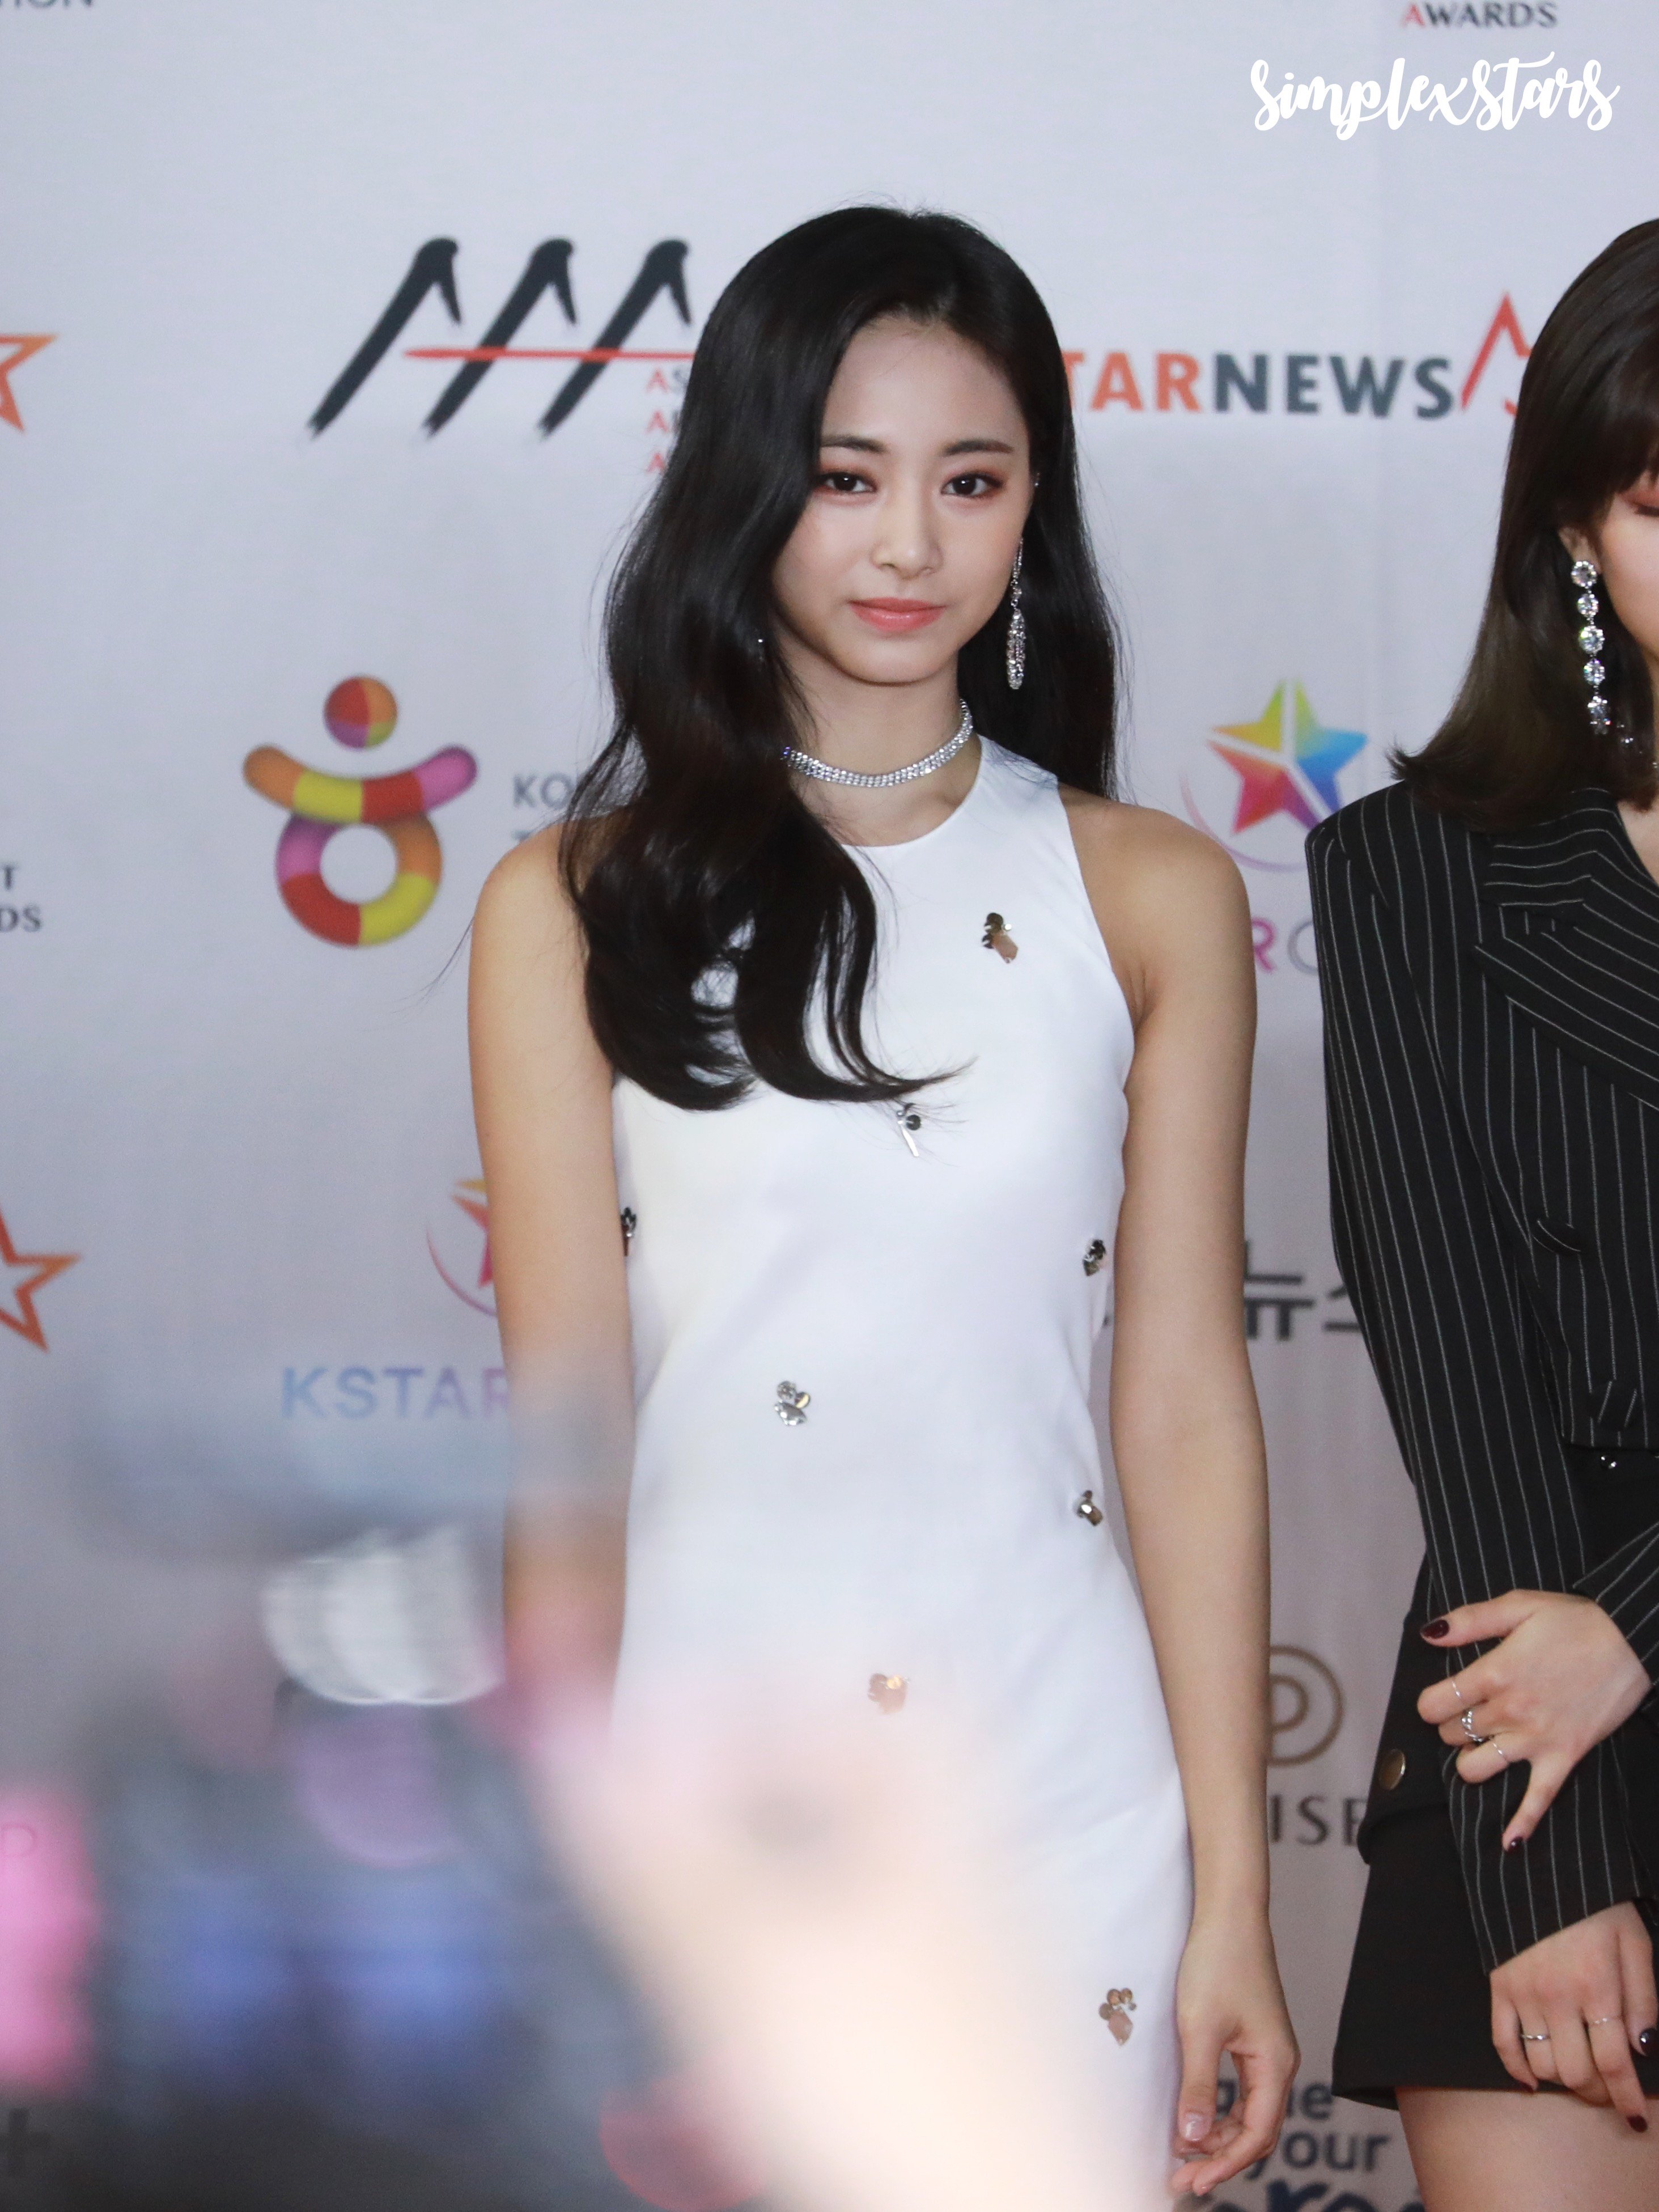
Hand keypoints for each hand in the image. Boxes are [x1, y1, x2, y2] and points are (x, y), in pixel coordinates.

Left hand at [1168, 1911, 1296, 2198]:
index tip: (1191, 2181)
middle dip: (1221, 2158)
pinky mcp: (1253, 2039)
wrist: (1228, 1914)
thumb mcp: (1200, 2028)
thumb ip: (1197, 2086)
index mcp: (1276, 2065)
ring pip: (1249, 2112)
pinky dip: (1220, 2110)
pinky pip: (1242, 2091)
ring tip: (1183, 2153)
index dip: (1224, 2164)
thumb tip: (1191, 2139)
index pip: (1256, 2135)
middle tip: (1182, 2177)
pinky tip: (1195, 2118)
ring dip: (1218, 2136)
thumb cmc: (1217, 1963)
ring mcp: (1268, 2052)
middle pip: (1256, 2130)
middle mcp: (1279, 2063)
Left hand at [1417, 1589, 1650, 1847]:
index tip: (1440, 1696)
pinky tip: (1508, 1843)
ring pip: (1478, 1768)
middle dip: (1452, 1724)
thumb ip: (1469, 1621)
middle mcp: (1510, 1711)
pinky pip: (1538, 1799)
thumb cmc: (1575, 1621)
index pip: (1435, 1704)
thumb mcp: (1518, 1605)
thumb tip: (1429, 1634)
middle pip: (1453, 1733)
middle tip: (1468, 1710)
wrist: (1631, 1641)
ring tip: (1480, 1745)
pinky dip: (1522, 1824)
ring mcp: (1536, 1738)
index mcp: (1494, 1672)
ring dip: (1470, 1761)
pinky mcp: (1564, 1756)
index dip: (1430, 1702)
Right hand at [1490, 1902, 1656, 2123]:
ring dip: (1564, 2082)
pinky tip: (1533, 2081)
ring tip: (1580, 2076)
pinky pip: (1502, 2041)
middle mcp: (1559, 1998)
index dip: (1627, 2098)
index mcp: (1597, 1987)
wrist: (1542, 1867)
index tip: (1637, 2117)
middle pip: (1577, 2072)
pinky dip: (1516, 2069)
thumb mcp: (1635, 1942)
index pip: (1614, 2063)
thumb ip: (1644, 1998)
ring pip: (1542, 2064)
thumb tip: (1644, 2049)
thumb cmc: (1597, 1905)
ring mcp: (1524, 1994)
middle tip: (1611, 2093)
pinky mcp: (1499, 1986)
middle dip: (1599, 2093)